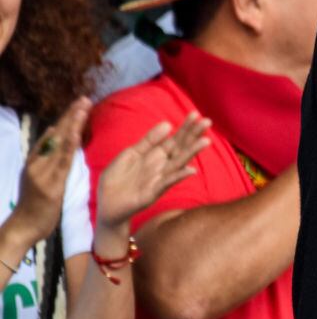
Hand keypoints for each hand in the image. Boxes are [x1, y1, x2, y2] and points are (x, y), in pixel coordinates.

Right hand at [7, 97, 90, 246]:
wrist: (23, 228)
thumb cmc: (35, 204)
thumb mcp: (40, 176)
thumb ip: (47, 157)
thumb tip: (53, 134)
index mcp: (36, 160)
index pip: (53, 135)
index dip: (66, 119)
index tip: (79, 103)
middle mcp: (37, 163)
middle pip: (56, 135)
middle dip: (71, 116)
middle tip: (84, 98)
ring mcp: (43, 174)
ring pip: (60, 145)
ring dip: (72, 125)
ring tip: (82, 108)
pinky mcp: (51, 186)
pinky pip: (62, 164)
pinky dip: (69, 147)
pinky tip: (75, 134)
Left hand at [95, 112, 210, 229]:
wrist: (105, 204)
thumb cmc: (117, 179)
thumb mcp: (131, 153)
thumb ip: (149, 140)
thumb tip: (168, 124)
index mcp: (156, 155)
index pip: (175, 139)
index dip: (185, 127)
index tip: (195, 114)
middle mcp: (162, 166)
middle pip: (181, 148)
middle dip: (194, 135)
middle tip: (207, 121)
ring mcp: (159, 179)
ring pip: (179, 163)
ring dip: (192, 152)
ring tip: (206, 141)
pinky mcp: (152, 193)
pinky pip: (167, 183)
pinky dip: (179, 177)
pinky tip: (192, 170)